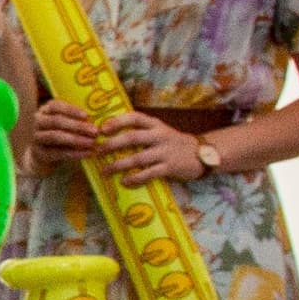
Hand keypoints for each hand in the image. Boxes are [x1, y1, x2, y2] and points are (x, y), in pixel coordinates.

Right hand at [24, 99, 103, 167]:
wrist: (44, 155)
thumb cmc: (62, 134)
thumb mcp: (67, 123)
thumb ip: (79, 118)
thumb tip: (103, 116)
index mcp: (46, 110)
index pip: (56, 106)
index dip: (71, 110)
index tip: (87, 116)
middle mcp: (38, 122)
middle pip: (56, 121)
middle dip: (77, 126)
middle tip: (95, 131)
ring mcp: (37, 137)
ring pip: (56, 137)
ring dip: (76, 140)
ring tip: (92, 143)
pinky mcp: (40, 153)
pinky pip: (57, 153)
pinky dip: (74, 153)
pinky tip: (87, 154)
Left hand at [93, 111, 210, 184]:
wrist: (201, 154)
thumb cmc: (172, 143)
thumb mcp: (159, 131)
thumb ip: (140, 131)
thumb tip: (109, 136)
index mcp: (155, 124)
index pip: (134, 117)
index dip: (117, 122)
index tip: (102, 129)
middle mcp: (159, 135)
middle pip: (132, 138)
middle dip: (112, 145)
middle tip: (97, 151)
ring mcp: (165, 152)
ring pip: (138, 158)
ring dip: (118, 165)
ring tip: (104, 171)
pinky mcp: (170, 167)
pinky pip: (149, 173)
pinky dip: (135, 178)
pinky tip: (124, 181)